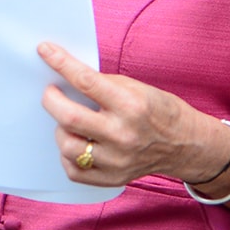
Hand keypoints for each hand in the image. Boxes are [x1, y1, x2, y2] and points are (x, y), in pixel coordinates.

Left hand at [38, 43, 229, 190]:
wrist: (184, 143)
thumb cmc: (160, 110)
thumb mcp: (137, 87)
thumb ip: (103, 85)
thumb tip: (68, 77)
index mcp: (130, 105)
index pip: (85, 81)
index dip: (60, 63)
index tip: (45, 51)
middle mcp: (122, 134)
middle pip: (68, 118)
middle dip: (51, 99)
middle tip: (50, 92)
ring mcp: (116, 160)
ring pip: (67, 146)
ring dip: (61, 129)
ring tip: (70, 121)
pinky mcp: (111, 178)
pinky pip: (74, 169)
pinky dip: (68, 154)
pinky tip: (78, 142)